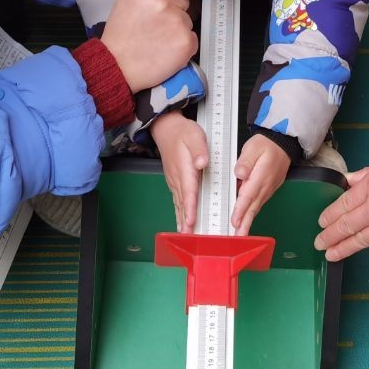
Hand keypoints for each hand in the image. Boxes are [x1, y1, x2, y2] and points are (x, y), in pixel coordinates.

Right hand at [98, 0, 197, 91]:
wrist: (117, 65)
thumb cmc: (122, 33)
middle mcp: (164, 2)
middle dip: (172, 9)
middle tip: (153, 23)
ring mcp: (178, 22)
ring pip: (188, 19)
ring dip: (177, 27)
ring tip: (156, 38)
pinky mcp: (187, 42)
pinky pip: (192, 36)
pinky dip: (182, 44)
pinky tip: (165, 49)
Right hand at [155, 112, 209, 231]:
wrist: (166, 129)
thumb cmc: (183, 132)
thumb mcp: (194, 135)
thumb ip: (199, 150)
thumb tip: (202, 163)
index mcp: (184, 169)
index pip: (188, 191)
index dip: (190, 208)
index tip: (191, 222)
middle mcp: (177, 178)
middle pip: (182, 203)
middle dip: (186, 221)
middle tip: (189, 238)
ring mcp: (174, 181)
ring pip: (179, 204)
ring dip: (182, 220)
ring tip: (186, 236)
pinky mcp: (174, 182)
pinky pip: (177, 200)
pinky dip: (180, 213)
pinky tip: (182, 222)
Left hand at [232, 135, 291, 234]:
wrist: (283, 144)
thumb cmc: (266, 145)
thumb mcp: (254, 147)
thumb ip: (246, 160)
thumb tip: (240, 173)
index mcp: (261, 175)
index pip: (248, 195)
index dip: (241, 209)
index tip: (235, 221)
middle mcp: (266, 185)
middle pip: (253, 207)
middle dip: (245, 224)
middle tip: (238, 237)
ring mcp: (268, 189)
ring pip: (256, 208)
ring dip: (248, 222)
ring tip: (240, 235)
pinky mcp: (268, 190)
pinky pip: (259, 204)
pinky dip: (252, 214)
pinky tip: (246, 221)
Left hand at [314, 152, 368, 260]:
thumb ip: (367, 175)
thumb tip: (349, 181)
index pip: (344, 204)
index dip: (329, 214)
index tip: (321, 221)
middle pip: (347, 225)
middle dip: (329, 235)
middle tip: (318, 242)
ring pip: (360, 240)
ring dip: (342, 248)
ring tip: (330, 255)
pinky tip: (363, 243)